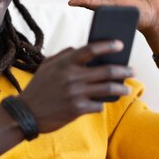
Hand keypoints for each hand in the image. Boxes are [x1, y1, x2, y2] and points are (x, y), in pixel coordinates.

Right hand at [18, 40, 133, 133]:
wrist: (27, 113)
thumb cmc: (38, 88)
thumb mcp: (47, 66)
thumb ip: (63, 54)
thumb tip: (79, 47)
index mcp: (65, 63)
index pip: (91, 50)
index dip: (107, 46)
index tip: (120, 45)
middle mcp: (72, 77)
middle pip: (106, 70)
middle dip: (123, 70)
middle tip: (132, 70)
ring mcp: (76, 94)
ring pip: (107, 89)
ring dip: (120, 88)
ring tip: (126, 88)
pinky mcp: (77, 109)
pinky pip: (98, 105)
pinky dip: (102, 103)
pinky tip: (103, 102)